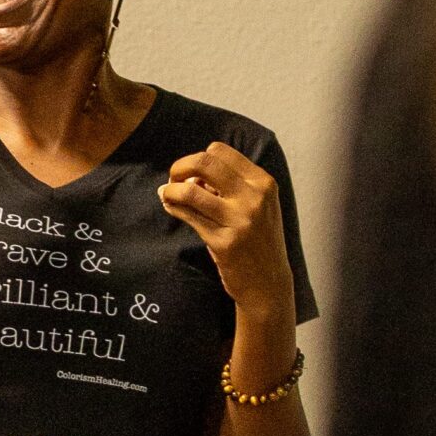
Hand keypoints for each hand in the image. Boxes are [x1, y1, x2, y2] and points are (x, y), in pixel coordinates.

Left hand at [159, 143, 295, 319]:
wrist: (269, 283)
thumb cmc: (258, 241)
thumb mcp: (255, 206)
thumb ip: (227, 186)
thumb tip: (189, 175)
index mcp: (263, 183)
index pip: (220, 152)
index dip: (198, 158)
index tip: (190, 172)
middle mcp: (254, 198)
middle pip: (205, 163)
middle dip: (180, 167)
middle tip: (173, 178)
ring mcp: (240, 220)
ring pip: (190, 191)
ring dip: (170, 190)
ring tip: (166, 194)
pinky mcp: (224, 242)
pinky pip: (188, 216)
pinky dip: (173, 206)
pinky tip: (170, 206)